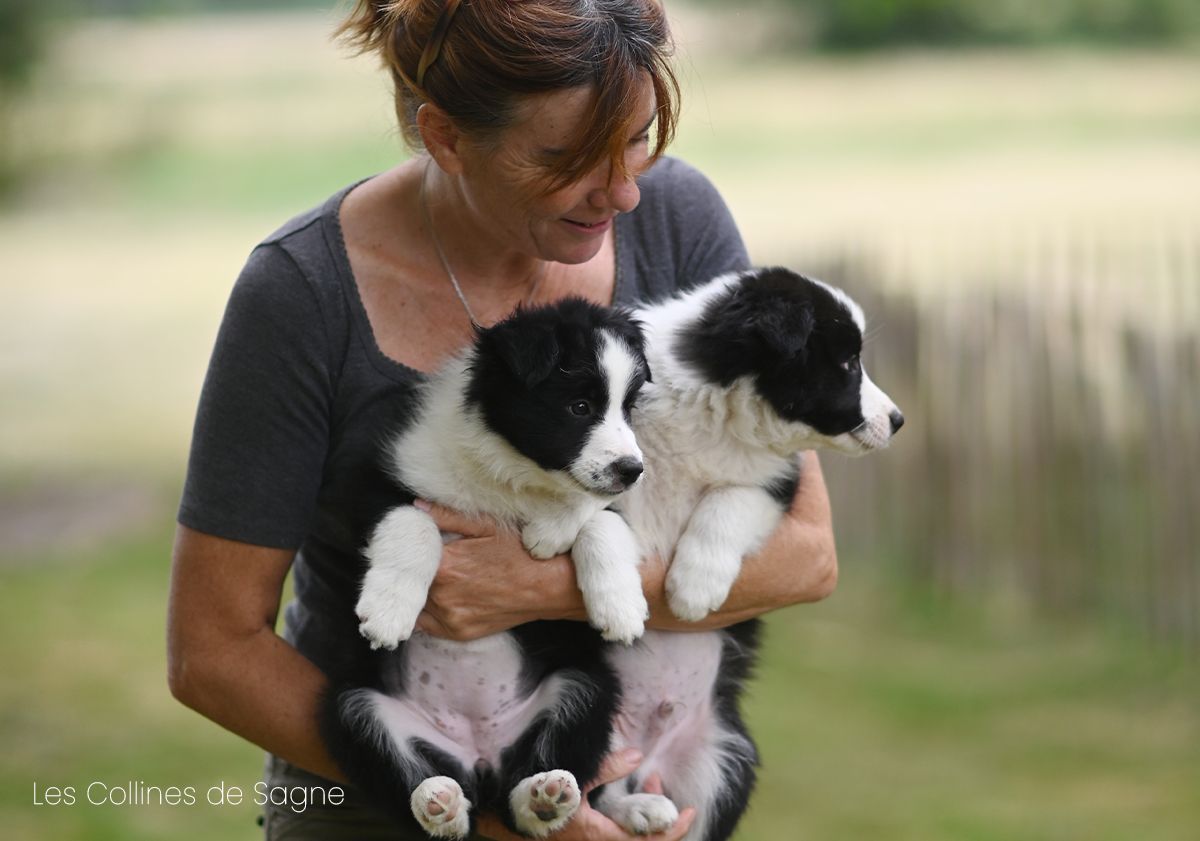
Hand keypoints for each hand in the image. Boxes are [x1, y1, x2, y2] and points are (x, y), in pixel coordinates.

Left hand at [413, 501, 585, 639]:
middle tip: (426, 557)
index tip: (411, 542)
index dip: (408, 549)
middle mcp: (443, 596)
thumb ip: (448, 517)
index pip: (408, 558)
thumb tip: (418, 508)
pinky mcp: (459, 633)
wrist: (550, 587)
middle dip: (414, 569)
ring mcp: (450, 618)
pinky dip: (428, 611)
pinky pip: (427, 624)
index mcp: (446, 566)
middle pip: (411, 581)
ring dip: (420, 590)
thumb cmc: (522, 553)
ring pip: (417, 603)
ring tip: (436, 576)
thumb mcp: (487, 526)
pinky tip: (440, 597)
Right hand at [476, 750, 695, 840]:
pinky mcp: (584, 834)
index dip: (673, 829)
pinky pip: (616, 829)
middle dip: (658, 811)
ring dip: (642, 809)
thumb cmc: (534, 797)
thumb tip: (636, 754)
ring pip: (629, 833)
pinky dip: (627, 811)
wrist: (502, 815)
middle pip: (643, 839)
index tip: (689, 811)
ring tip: (646, 780)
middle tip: (657, 781)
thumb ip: (606, 768)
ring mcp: (591, 840)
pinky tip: (625, 791)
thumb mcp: (570, 778)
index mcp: (598, 836)